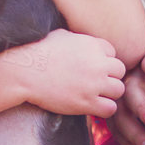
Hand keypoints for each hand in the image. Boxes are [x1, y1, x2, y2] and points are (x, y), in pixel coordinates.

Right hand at [1, 29, 125, 118]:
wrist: (24, 71)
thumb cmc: (37, 51)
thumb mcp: (62, 36)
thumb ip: (80, 40)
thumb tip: (85, 41)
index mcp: (92, 44)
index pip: (112, 53)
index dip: (102, 60)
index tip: (90, 67)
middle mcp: (98, 63)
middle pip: (120, 71)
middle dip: (109, 76)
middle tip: (95, 82)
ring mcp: (94, 84)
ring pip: (119, 90)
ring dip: (108, 93)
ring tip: (94, 94)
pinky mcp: (86, 102)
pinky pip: (110, 108)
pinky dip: (103, 108)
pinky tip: (92, 106)